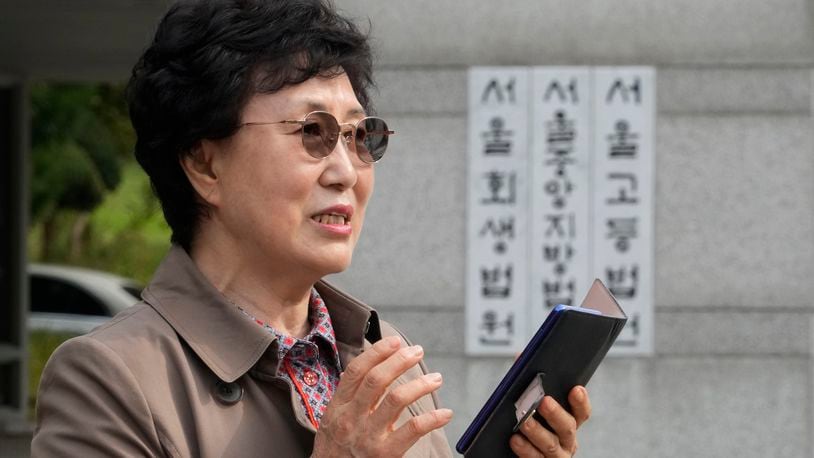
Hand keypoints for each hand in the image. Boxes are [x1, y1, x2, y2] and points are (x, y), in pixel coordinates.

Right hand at [311, 335, 452, 456]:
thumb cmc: (335, 452)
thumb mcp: (332, 422)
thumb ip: (347, 398)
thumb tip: (363, 370)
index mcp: (337, 407)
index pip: (357, 371)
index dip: (377, 352)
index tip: (394, 341)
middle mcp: (351, 419)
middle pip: (377, 379)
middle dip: (400, 360)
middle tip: (417, 351)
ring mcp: (368, 437)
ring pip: (397, 399)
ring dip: (421, 384)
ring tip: (436, 379)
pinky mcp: (385, 454)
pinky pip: (413, 430)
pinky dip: (433, 418)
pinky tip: (445, 413)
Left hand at [510, 386, 590, 456]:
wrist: (519, 450)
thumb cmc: (528, 426)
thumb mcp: (536, 411)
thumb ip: (536, 397)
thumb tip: (526, 375)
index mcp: (568, 424)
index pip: (581, 412)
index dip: (581, 402)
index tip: (576, 389)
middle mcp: (566, 441)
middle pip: (567, 427)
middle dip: (556, 414)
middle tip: (544, 401)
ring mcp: (555, 456)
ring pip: (550, 445)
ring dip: (537, 432)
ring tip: (525, 421)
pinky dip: (525, 449)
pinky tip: (515, 439)